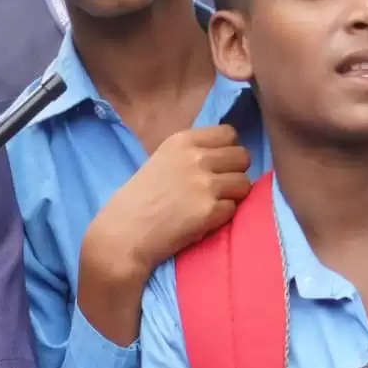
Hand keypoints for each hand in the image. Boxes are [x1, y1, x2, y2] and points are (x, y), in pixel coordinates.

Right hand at [75, 127, 254, 344]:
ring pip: (244, 184)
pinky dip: (223, 217)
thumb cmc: (138, 201)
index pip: (229, 133)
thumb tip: (224, 155)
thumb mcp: (162, 161)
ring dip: (233, 197)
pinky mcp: (209, 211)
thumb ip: (191, 154)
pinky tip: (203, 221)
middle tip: (219, 190)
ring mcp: (204, 184)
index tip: (218, 166)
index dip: (229, 151)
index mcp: (183, 141)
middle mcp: (196, 157)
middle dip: (235, 173)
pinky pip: (234, 209)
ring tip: (211, 206)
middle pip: (243, 157)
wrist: (123, 234)